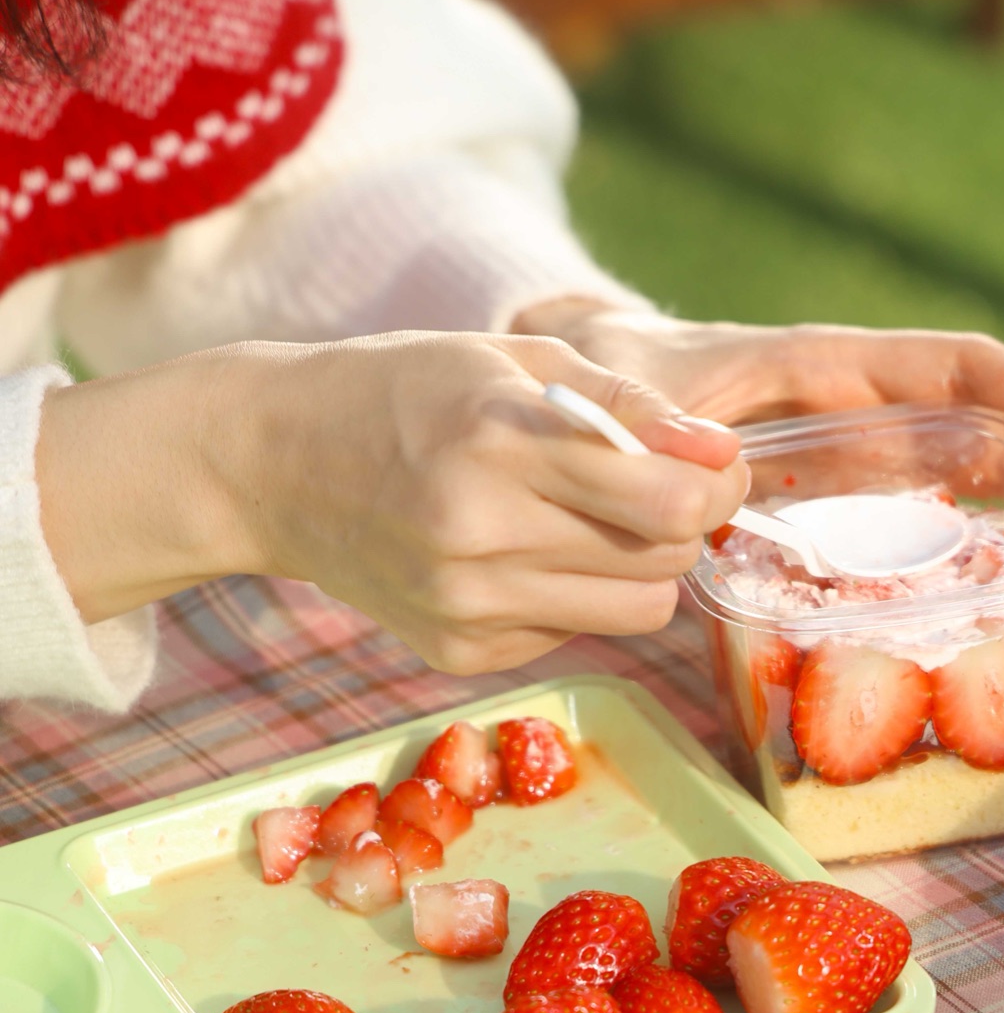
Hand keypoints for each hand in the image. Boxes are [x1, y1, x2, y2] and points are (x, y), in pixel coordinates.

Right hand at [36, 333, 747, 671]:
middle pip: (666, 559)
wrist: (271, 462)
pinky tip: (520, 551)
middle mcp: (478, 534)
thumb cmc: (405, 390)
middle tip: (648, 484)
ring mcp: (464, 605)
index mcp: (496, 441)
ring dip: (639, 566)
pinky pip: (577, 632)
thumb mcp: (516, 359)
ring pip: (638, 611)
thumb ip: (631, 405)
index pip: (668, 500)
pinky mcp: (457, 652)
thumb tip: (724, 453)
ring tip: (586, 518)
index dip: (715, 481)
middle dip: (681, 520)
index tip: (707, 461)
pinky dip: (574, 594)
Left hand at [512, 301, 1003, 566]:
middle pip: (992, 424)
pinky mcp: (854, 491)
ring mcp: (865, 449)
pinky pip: (947, 504)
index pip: (941, 364)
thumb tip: (716, 478)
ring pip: (989, 466)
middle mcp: (862, 403)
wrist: (585, 402)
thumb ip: (656, 432)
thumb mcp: (619, 398)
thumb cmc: (606, 389)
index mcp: (821, 365)